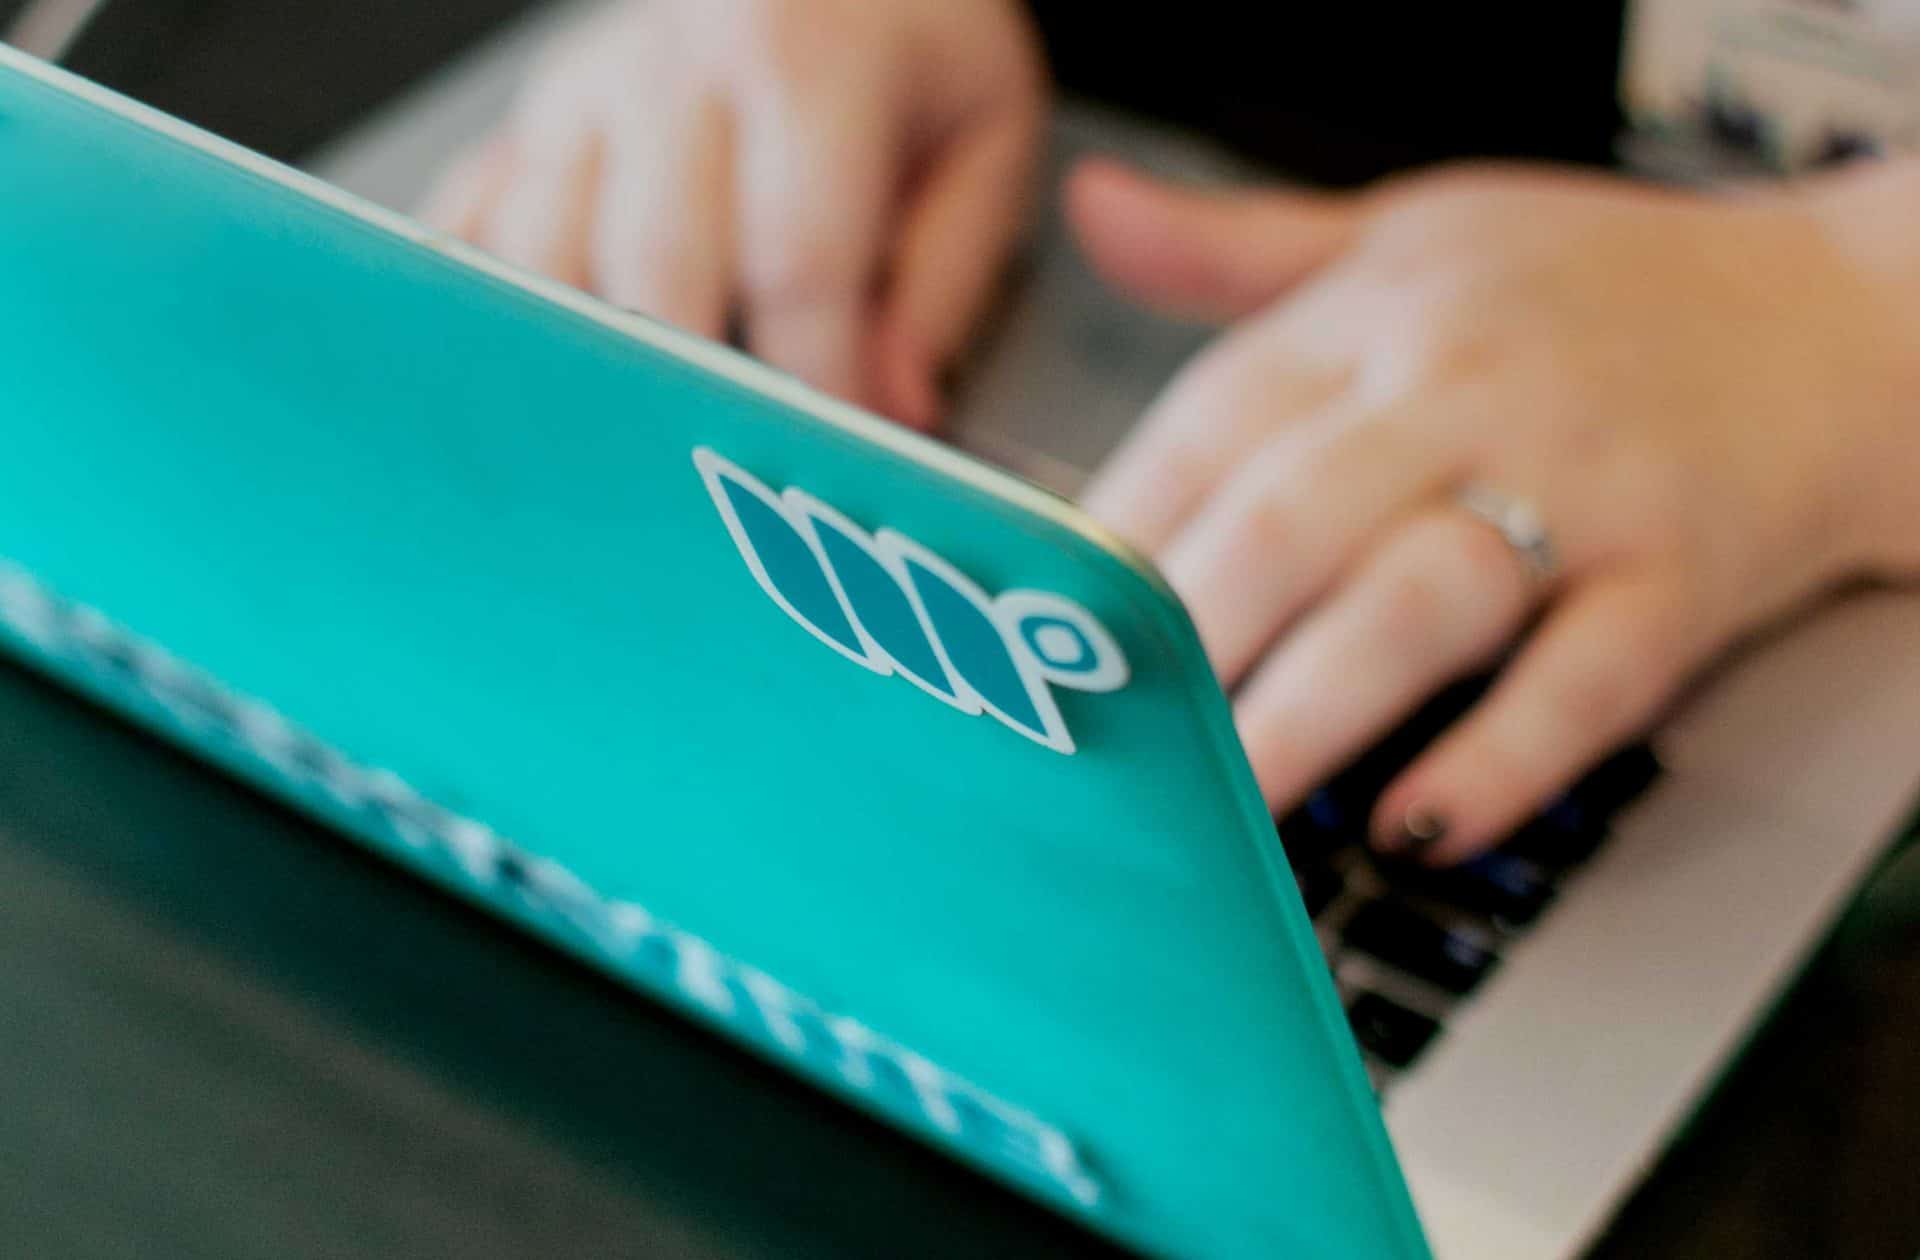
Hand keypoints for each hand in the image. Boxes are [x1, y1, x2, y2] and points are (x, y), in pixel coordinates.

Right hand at [419, 0, 1046, 427]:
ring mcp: (585, 93)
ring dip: (587, 367)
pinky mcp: (532, 121)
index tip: (835, 460)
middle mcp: (675, 67)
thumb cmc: (906, 32)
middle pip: (654, 269)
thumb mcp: (983, 132)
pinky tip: (519, 376)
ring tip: (632, 449)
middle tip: (728, 475)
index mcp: (804, 61)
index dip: (815, 384)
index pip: (798, 264)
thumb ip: (945, 274)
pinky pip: (472, 224)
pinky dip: (490, 311)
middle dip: (695, 394)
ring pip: (542, 259)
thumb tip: (897, 403)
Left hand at [1070, 157, 1919, 863]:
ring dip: (1310, 709)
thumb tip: (1094, 213)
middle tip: (1105, 737)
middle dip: (1185, 635)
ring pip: (1420, 602)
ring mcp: (1581, 491)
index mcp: (1378, 322)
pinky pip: (1583, 680)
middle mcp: (1467, 399)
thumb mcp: (1407, 234)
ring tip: (1225, 797)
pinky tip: (1413, 822)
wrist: (1840, 319)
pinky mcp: (1683, 580)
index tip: (1036, 630)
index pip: (1209, 427)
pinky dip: (1497, 759)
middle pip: (1291, 519)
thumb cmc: (1597, 288)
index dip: (1111, 536)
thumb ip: (1238, 249)